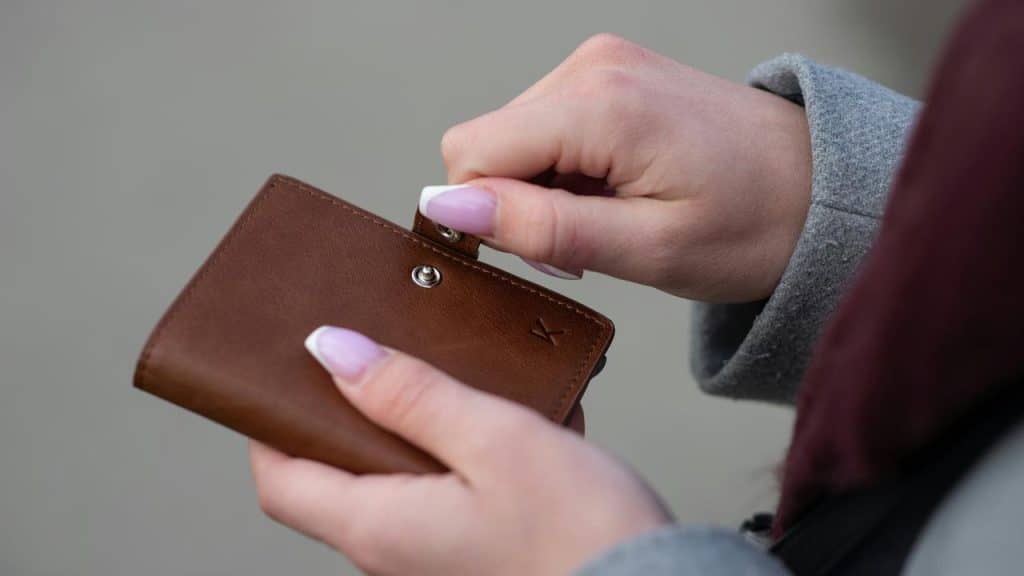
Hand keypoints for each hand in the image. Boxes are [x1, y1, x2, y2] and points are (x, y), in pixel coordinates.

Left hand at [250, 326, 670, 575]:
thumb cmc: (581, 537)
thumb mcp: (495, 441)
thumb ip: (411, 395)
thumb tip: (332, 351)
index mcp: (379, 525)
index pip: (279, 478)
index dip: (268, 420)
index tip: (283, 368)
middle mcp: (394, 548)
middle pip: (333, 473)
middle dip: (346, 408)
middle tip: (373, 351)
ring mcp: (435, 552)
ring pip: (394, 476)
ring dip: (412, 422)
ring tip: (449, 373)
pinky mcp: (474, 546)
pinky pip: (443, 487)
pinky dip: (458, 446)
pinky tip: (503, 415)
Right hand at [422, 34, 810, 302]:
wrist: (822, 187)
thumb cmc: (757, 223)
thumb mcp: (648, 249)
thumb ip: (541, 229)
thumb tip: (447, 208)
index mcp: (600, 104)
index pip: (470, 154)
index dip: (487, 216)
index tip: (549, 251)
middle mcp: (590, 66)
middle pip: (484, 143)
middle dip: (515, 204)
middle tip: (587, 241)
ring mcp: (600, 63)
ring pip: (510, 138)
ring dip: (542, 190)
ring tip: (610, 216)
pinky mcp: (609, 74)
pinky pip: (544, 126)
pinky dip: (564, 170)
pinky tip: (614, 190)